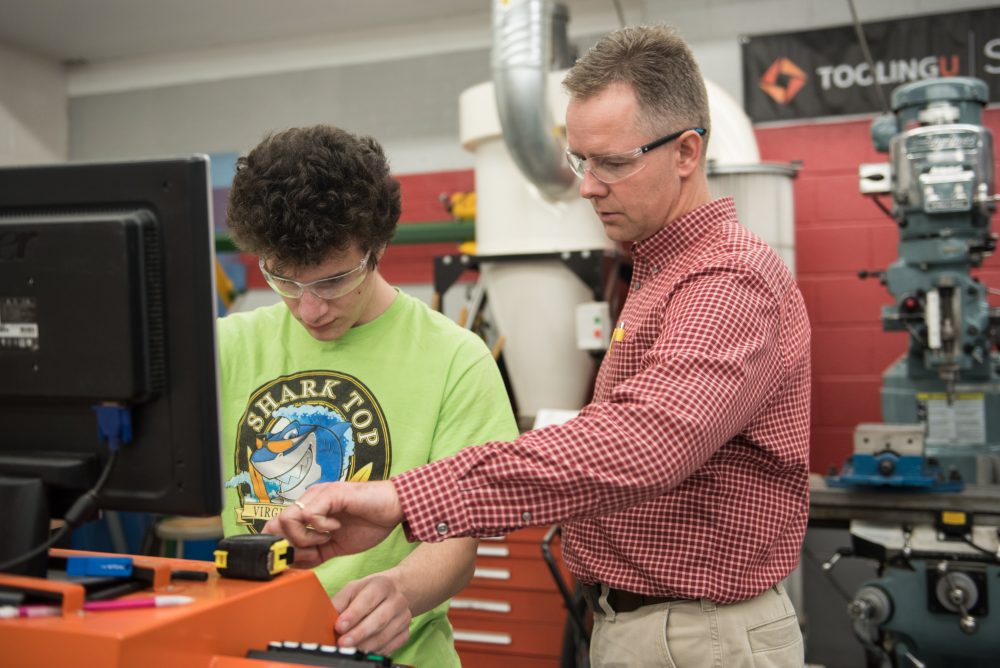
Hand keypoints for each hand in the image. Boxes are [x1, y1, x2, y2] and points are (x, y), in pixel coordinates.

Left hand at [262, 480, 403, 566]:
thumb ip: (315, 554)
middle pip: (276, 524)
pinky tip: (335, 528)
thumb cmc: (370, 522)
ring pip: (288, 519)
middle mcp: (309, 499)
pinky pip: (310, 514)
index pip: (277, 527)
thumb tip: (294, 565)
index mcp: (308, 510)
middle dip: (289, 546)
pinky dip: (320, 528)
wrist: (395, 508)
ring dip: (304, 537)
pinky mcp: (331, 494)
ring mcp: (319, 494)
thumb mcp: (336, 546)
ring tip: (325, 539)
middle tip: (311, 552)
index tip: (297, 560)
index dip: (281, 546)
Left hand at [331, 573, 411, 654]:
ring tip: (350, 650)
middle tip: (342, 643)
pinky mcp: (406, 632)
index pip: (368, 600)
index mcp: (382, 585)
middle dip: (359, 634)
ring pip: (385, 636)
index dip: (353, 614)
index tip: (339, 626)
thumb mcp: (352, 590)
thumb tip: (325, 618)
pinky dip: (375, 651)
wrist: (392, 593)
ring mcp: (404, 617)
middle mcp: (397, 600)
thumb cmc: (368, 592)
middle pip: (379, 620)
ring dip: (365, 646)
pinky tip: (363, 651)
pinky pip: (391, 646)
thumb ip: (339, 602)